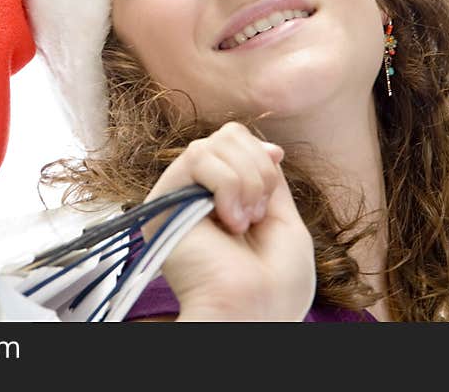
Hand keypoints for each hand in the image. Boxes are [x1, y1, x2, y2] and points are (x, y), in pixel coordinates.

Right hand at [140, 121, 315, 320]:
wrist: (255, 312)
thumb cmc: (275, 283)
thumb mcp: (285, 218)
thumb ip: (269, 179)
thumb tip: (268, 145)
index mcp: (224, 196)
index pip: (236, 140)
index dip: (260, 152)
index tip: (274, 182)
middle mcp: (197, 193)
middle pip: (227, 136)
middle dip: (258, 169)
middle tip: (259, 214)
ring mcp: (179, 197)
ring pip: (211, 145)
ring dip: (244, 180)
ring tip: (244, 222)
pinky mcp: (164, 202)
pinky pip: (196, 158)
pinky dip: (227, 184)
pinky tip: (229, 222)